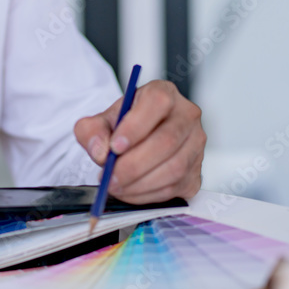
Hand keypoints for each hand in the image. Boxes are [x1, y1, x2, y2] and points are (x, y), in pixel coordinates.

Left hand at [75, 80, 205, 203]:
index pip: (157, 103)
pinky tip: (129, 191)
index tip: (114, 147)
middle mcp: (186, 116)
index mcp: (164, 93)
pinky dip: (147, 195)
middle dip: (134, 165)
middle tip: (110, 177)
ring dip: (139, 184)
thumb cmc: (124, 126)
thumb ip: (92, 130)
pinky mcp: (196, 172)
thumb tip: (100, 151)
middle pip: (167, 141)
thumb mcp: (101, 121)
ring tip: (115, 185)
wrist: (138, 140)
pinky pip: (175, 188)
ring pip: (174, 168)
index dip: (135, 127)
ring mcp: (196, 145)